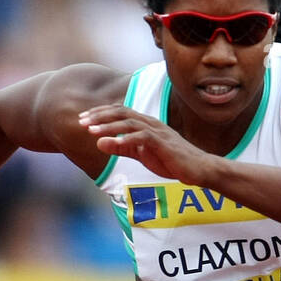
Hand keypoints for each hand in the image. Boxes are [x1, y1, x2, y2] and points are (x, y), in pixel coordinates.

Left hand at [79, 105, 216, 184]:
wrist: (199, 169)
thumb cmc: (172, 161)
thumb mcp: (142, 154)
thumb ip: (121, 148)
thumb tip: (98, 143)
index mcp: (146, 123)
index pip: (120, 111)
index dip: (100, 113)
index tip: (83, 119)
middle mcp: (151, 123)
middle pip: (121, 112)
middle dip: (99, 116)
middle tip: (81, 121)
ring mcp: (158, 132)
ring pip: (129, 122)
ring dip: (108, 126)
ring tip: (90, 131)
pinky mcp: (163, 143)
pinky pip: (142, 138)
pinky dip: (126, 139)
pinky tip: (113, 143)